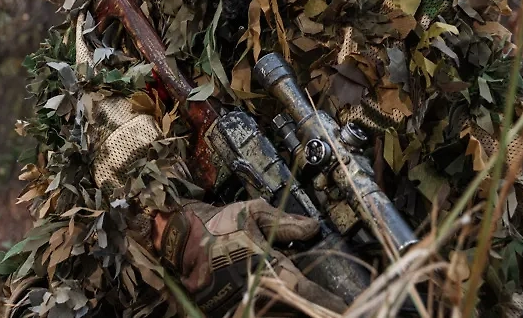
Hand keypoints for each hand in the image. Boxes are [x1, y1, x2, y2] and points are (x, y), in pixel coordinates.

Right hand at [155, 199, 348, 316]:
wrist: (177, 239)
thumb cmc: (217, 224)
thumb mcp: (251, 214)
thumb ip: (284, 223)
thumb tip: (313, 226)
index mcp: (267, 266)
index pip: (305, 291)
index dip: (327, 302)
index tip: (345, 307)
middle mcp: (256, 290)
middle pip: (292, 312)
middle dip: (309, 311)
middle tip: (331, 311)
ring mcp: (239, 304)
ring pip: (273, 317)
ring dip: (288, 314)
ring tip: (304, 312)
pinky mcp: (224, 312)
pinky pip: (251, 315)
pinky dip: (266, 315)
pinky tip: (276, 311)